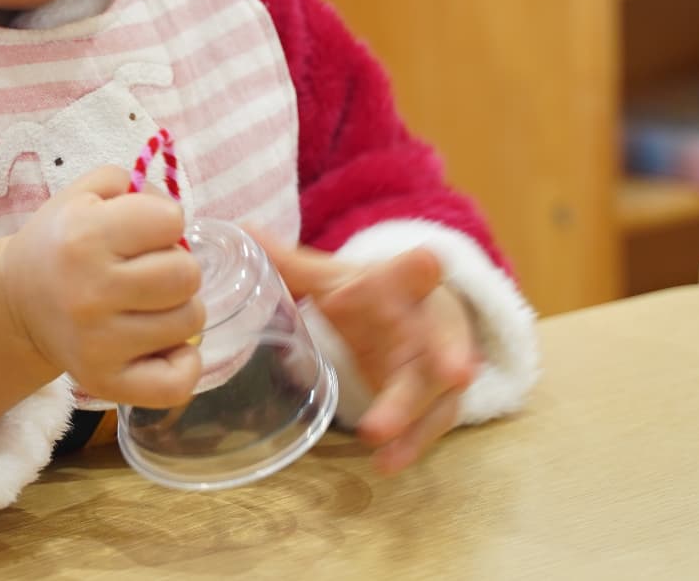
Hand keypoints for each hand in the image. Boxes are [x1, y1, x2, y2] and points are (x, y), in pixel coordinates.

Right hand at [0, 167, 204, 406]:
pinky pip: (176, 384)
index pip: (170, 221)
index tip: (142, 234)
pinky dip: (183, 364)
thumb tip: (178, 219)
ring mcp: (98, 343)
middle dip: (176, 267)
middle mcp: (90, 291)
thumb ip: (136, 186)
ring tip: (147, 305)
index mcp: (84, 236)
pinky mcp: (105, 383)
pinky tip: (163, 347)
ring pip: (190, 322)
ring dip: (178, 309)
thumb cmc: (62, 242)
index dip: (163, 222)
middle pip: (187, 275)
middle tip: (148, 272)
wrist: (17, 301)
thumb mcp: (86, 193)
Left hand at [257, 234, 480, 473]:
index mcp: (404, 284)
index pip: (413, 272)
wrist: (423, 314)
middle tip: (454, 371)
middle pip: (439, 340)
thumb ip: (294, 264)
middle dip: (447, 355)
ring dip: (409, 414)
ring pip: (431, 391)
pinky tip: (385, 465)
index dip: (414, 271)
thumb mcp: (339, 278)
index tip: (416, 267)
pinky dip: (408, 445)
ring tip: (377, 433)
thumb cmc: (375, 294)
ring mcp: (437, 366)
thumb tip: (243, 232)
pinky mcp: (436, 400)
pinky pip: (428, 425)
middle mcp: (429, 324)